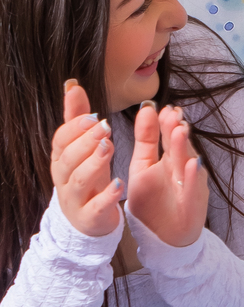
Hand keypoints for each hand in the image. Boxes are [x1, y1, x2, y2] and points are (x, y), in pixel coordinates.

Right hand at [50, 81, 123, 238]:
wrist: (87, 220)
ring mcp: (75, 199)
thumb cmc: (86, 178)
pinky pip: (96, 207)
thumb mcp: (82, 148)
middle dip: (86, 142)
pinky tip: (119, 184)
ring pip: (80, 180)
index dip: (75, 128)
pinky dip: (106, 196)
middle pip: (69, 158)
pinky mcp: (89, 217)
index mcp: (61, 159)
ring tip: (109, 148)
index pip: (61, 140)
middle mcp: (64, 178)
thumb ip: (77, 119)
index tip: (94, 116)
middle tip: (105, 128)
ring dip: (94, 163)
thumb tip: (72, 85)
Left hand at [124, 102, 208, 247]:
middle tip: (173, 114)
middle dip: (176, 130)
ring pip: (188, 164)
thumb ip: (146, 140)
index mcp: (169, 160)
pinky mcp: (194, 205)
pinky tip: (191, 164)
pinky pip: (194, 190)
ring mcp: (190, 186)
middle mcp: (183, 170)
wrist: (163, 238)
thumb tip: (147, 108)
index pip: (168, 137)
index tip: (163, 108)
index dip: (166, 123)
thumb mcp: (142, 167)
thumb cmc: (153, 203)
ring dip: (184, 148)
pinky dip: (193, 178)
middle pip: (179, 147)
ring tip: (179, 131)